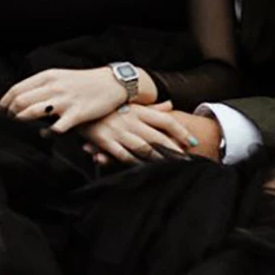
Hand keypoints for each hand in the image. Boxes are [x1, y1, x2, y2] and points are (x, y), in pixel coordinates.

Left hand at [0, 67, 127, 133]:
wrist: (113, 83)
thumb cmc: (84, 83)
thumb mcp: (61, 77)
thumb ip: (42, 86)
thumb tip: (21, 99)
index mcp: (47, 76)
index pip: (16, 90)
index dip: (2, 104)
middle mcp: (53, 86)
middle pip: (20, 101)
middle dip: (8, 116)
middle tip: (4, 126)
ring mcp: (65, 100)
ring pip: (32, 112)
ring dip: (21, 124)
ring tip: (19, 131)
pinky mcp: (77, 113)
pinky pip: (56, 128)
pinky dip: (46, 133)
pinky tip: (44, 135)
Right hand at [77, 101, 199, 164]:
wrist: (81, 104)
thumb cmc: (109, 106)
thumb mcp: (132, 104)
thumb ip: (152, 108)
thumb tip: (170, 105)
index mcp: (139, 111)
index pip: (165, 120)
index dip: (180, 131)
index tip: (193, 142)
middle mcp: (131, 120)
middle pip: (157, 137)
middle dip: (174, 150)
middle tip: (187, 161)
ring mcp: (119, 131)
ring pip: (143, 148)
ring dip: (158, 159)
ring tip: (170, 168)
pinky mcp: (106, 141)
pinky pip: (123, 155)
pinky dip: (134, 163)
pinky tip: (143, 170)